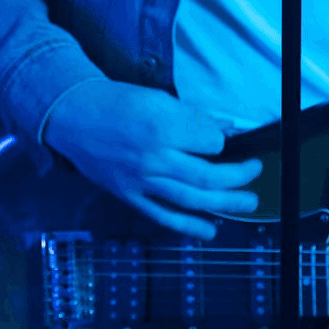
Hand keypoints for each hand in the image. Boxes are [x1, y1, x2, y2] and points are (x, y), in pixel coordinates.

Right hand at [43, 80, 262, 239]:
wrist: (73, 117)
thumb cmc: (115, 102)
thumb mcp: (157, 98)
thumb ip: (192, 116)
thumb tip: (224, 128)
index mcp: (162, 127)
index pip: (211, 141)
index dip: (224, 140)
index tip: (225, 139)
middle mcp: (154, 157)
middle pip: (207, 175)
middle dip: (238, 175)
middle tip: (255, 171)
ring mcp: (142, 181)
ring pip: (191, 198)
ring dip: (225, 203)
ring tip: (248, 203)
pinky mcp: (130, 196)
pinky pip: (163, 216)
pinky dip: (188, 226)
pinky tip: (210, 230)